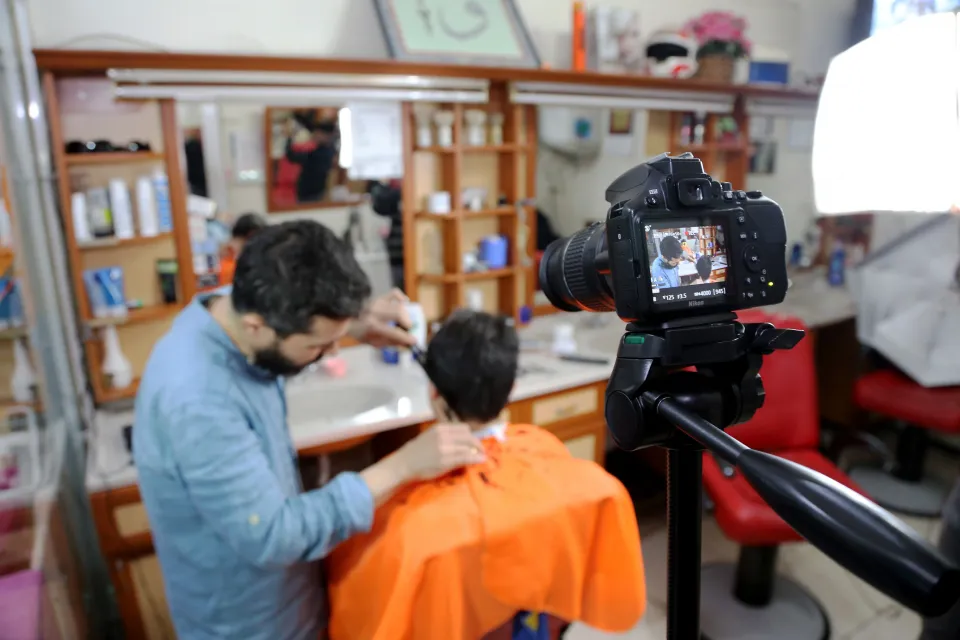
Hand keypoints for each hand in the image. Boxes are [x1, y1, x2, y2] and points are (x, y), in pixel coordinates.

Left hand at [348, 289, 415, 347]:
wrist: (344, 316)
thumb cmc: (359, 332)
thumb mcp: (372, 342)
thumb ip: (389, 342)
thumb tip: (405, 343)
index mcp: (373, 326)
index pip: (394, 332)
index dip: (406, 338)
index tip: (414, 341)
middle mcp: (376, 312)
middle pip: (399, 313)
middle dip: (408, 323)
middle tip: (407, 329)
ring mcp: (377, 302)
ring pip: (399, 305)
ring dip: (405, 314)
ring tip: (403, 320)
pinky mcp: (379, 296)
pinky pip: (394, 293)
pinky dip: (401, 298)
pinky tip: (403, 304)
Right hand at [359, 423, 484, 504]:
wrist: (404, 464)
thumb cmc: (416, 452)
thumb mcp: (431, 437)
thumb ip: (446, 436)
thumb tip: (463, 440)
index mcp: (440, 428)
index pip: (463, 428)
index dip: (472, 435)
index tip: (476, 442)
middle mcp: (443, 435)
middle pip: (468, 436)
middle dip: (477, 443)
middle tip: (481, 450)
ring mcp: (445, 447)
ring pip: (468, 446)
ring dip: (478, 451)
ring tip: (482, 456)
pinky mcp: (446, 460)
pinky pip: (466, 457)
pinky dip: (475, 458)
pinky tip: (480, 460)